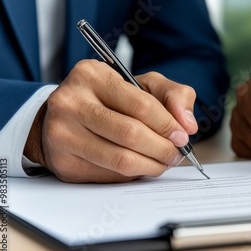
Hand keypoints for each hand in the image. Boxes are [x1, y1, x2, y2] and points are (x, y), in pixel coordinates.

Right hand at [24, 59, 197, 182]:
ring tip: (164, 161)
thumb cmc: (109, 98)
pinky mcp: (64, 162)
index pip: (141, 105)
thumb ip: (173, 95)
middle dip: (163, 148)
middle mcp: (71, 102)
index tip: (183, 135)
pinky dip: (133, 174)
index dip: (168, 125)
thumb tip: (188, 124)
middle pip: (131, 134)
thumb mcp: (143, 84)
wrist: (65, 116)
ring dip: (152, 165)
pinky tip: (140, 165)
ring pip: (121, 159)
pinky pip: (110, 175)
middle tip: (176, 153)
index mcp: (92, 75)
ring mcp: (62, 134)